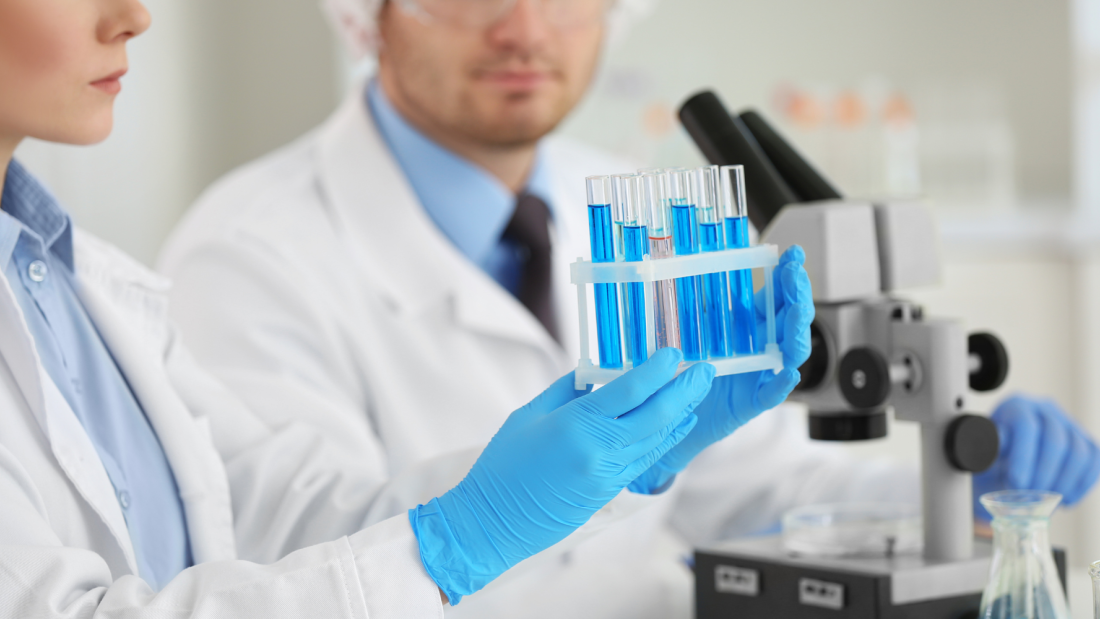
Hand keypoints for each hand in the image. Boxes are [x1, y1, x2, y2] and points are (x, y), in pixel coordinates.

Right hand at [410, 348, 714, 603]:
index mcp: (576, 424)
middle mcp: (600, 449)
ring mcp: (608, 474)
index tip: (673, 352)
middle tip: (705, 370)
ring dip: (681, 413)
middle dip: (685, 390)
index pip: (629, 390)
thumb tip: (595, 371)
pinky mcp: (610, 491)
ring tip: (698, 391)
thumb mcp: (529, 415)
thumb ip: (566, 390)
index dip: (657, 370)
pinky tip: (678, 424)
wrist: (493, 522)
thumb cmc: (503, 465)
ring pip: (657, 438)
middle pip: (656, 414)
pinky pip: (645, 458)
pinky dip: (665, 437)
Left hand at [629, 246, 814, 493]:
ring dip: (798, 333)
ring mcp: (761, 374)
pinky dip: (783, 382)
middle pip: (792, 319)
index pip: (776, 295)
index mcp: (749, 325)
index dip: (787, 275)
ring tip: (796, 314)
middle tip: (795, 277)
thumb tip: (678, 267)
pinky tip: (789, 372)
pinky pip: (773, 392)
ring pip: (792, 353)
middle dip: (797, 296)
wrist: (669, 412)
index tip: (792, 254)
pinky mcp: (753, 402)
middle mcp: (761, 346)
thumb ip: (692, 306)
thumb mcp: (687, 330)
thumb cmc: (681, 368)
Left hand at [974, 395, 1099, 519]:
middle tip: (1031, 496)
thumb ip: (985, 452)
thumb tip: (991, 447)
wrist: (1004, 470)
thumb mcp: (981, 456)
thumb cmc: (990, 461)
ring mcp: (1069, 425)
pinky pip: (1094, 461)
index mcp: (1015, 407)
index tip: (1016, 482)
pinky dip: (1082, 484)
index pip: (1026, 426)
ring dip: (1064, 481)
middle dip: (1044, 473)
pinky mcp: (1085, 443)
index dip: (1023, 456)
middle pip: (1056, 439)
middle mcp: (1045, 410)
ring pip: (1079, 451)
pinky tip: (1066, 500)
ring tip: (1048, 501)